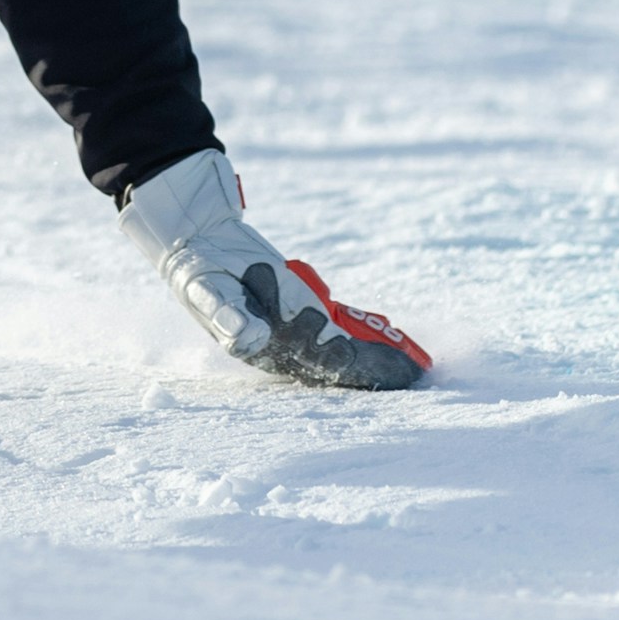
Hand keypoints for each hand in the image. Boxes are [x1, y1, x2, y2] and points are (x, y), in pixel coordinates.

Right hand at [119, 149, 428, 390]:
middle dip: (379, 370)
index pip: (324, 365)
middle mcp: (286, 349)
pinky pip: (342, 332)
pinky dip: (369, 339)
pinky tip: (394, 345)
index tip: (395, 371)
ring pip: (346, 352)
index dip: (361, 369)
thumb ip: (227, 314)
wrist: (199, 246)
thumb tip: (252, 336)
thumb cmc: (202, 271)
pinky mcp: (303, 315)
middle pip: (342, 364)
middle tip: (418, 373)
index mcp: (266, 350)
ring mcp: (296, 334)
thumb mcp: (208, 289)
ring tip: (417, 366)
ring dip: (379, 358)